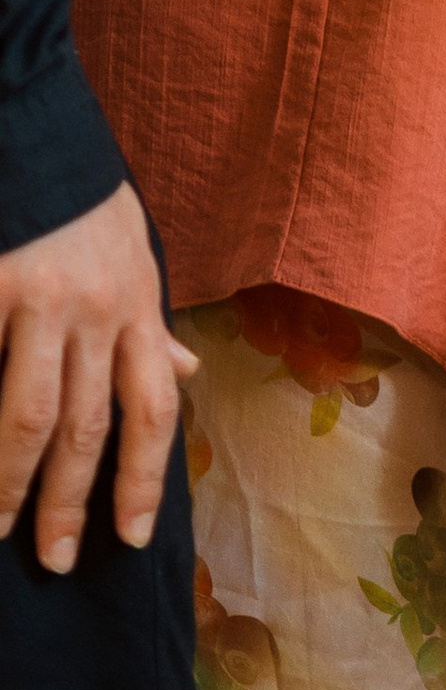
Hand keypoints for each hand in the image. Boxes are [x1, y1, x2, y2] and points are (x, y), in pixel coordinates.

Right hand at [0, 182, 193, 569]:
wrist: (32, 128)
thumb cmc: (82, 201)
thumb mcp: (134, 253)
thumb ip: (148, 323)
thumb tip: (183, 369)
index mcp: (137, 304)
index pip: (153, 409)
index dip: (146, 480)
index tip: (130, 540)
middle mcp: (96, 308)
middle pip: (86, 428)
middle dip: (70, 504)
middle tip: (53, 561)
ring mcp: (37, 301)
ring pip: (26, 416)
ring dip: (9, 484)